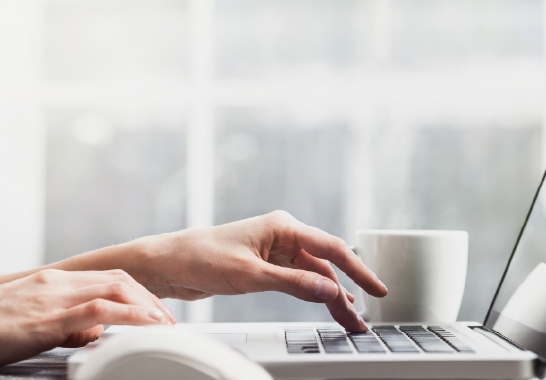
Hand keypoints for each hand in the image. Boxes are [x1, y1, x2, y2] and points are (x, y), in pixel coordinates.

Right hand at [0, 269, 173, 370]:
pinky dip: (129, 315)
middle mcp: (56, 283)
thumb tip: (92, 334)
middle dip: (150, 298)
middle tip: (167, 320)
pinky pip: (99, 310)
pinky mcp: (46, 318)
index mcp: (52, 281)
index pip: (107, 278)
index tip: (155, 310)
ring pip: (115, 289)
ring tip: (165, 325)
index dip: (138, 292)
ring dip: (147, 306)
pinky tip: (146, 326)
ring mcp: (52, 297)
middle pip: (119, 280)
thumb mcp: (30, 324)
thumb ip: (64, 325)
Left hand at [139, 211, 387, 331]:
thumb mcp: (251, 275)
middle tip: (360, 318)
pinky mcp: (267, 265)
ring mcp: (275, 250)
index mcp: (283, 226)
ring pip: (314, 274)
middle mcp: (283, 235)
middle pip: (326, 264)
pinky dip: (314, 293)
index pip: (331, 248)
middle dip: (345, 291)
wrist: (169, 263)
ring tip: (349, 319)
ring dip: (331, 296)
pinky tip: (328, 303)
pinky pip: (300, 280)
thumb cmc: (201, 257)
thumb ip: (293, 284)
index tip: (377, 288)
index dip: (358, 270)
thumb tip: (329, 290)